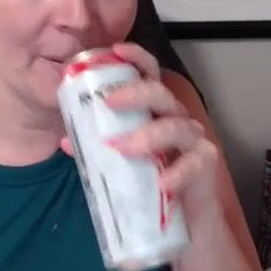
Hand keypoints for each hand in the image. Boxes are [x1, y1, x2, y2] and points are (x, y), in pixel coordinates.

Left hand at [59, 42, 219, 208]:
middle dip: (135, 94)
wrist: (182, 220)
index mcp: (153, 111)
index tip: (115, 50)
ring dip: (148, 135)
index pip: (148, 74)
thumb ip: (95, 149)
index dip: (136, 57)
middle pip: (160, 94)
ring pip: (176, 127)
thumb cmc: (149, 182)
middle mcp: (175, 118)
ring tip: (123, 149)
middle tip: (109, 102)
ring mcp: (193, 140)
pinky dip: (177, 172)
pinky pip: (194, 163)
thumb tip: (65, 142)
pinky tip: (162, 183)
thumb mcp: (118, 162)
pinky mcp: (205, 165)